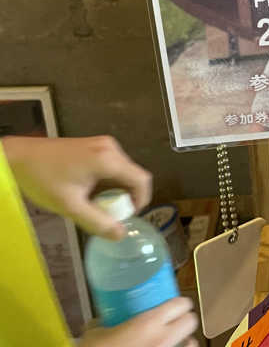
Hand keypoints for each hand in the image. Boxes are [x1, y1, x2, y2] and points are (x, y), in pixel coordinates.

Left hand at [2, 135, 151, 239]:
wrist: (17, 157)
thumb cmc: (43, 180)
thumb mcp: (70, 206)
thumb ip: (98, 222)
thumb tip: (121, 235)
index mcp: (108, 159)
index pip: (141, 180)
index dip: (141, 200)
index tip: (127, 216)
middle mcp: (111, 147)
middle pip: (133, 175)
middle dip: (126, 196)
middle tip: (110, 213)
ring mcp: (103, 144)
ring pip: (123, 170)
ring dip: (117, 189)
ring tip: (97, 203)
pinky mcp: (96, 144)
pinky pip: (113, 165)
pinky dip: (109, 180)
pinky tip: (91, 190)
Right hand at [80, 297, 198, 346]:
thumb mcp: (95, 334)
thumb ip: (104, 322)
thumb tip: (103, 320)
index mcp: (148, 324)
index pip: (181, 303)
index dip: (179, 302)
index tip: (174, 303)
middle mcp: (162, 340)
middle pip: (191, 321)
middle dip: (184, 319)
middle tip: (174, 320)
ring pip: (192, 343)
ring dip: (185, 340)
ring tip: (173, 340)